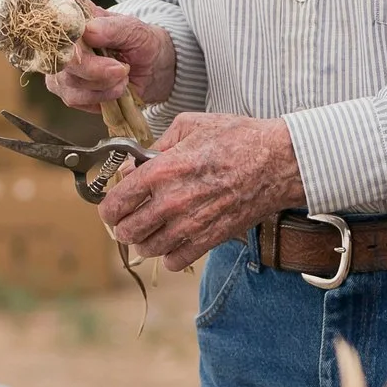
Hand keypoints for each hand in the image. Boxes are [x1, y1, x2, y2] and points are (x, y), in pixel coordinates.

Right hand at [45, 11, 174, 112]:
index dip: (71, 40)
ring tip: (122, 76)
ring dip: (103, 85)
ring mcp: (61, 69)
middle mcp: (61, 44)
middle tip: (122, 69)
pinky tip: (115, 89)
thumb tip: (89, 31)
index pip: (58, 27)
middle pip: (62, 60)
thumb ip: (113, 28)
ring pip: (70, 83)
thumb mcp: (134, 30)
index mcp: (74, 18)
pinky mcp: (67, 91)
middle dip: (94, 70)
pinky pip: (75, 99)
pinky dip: (101, 96)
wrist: (151, 68)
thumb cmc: (139, 42)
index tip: (96, 46)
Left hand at [97, 112, 302, 271]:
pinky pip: (174, 261)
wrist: (277, 161)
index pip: (115, 203)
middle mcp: (171, 202)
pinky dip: (169, 254)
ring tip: (152, 228)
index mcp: (162, 171)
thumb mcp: (190, 125)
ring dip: (145, 240)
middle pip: (126, 231)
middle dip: (124, 224)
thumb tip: (134, 165)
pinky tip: (174, 239)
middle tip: (131, 216)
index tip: (113, 205)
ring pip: (147, 249)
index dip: (108, 207)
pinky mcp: (209, 239)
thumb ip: (156, 145)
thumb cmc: (237, 138)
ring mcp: (190, 225)